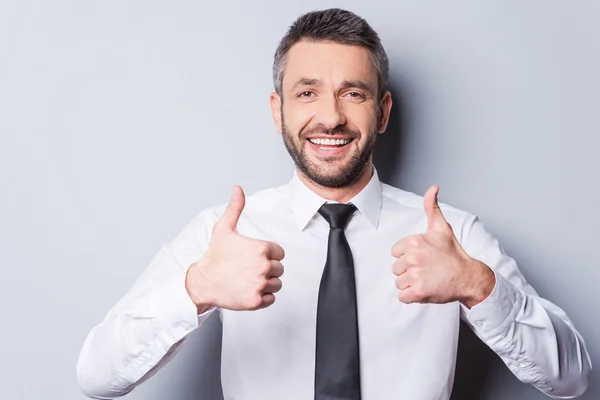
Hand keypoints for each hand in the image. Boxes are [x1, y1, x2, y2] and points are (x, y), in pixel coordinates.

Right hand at [186, 186, 284, 312]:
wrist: (203, 282)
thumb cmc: (215, 256)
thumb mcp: (224, 229)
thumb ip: (235, 208)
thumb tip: (237, 189)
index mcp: (261, 248)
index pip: (280, 253)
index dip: (268, 255)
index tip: (253, 257)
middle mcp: (263, 266)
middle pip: (279, 269)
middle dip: (266, 269)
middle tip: (248, 269)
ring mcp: (260, 285)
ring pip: (276, 284)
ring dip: (266, 283)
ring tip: (248, 279)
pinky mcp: (256, 301)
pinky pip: (271, 299)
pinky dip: (262, 297)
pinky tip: (248, 290)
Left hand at [391, 185, 494, 306]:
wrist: (468, 277)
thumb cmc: (453, 254)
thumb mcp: (441, 228)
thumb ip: (432, 207)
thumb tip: (433, 188)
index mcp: (414, 242)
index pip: (395, 253)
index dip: (407, 256)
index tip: (422, 258)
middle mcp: (413, 257)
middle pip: (396, 269)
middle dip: (409, 271)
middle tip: (426, 270)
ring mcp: (415, 275)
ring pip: (399, 283)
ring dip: (410, 284)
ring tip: (427, 279)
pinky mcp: (418, 292)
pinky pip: (403, 297)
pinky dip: (412, 297)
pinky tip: (424, 290)